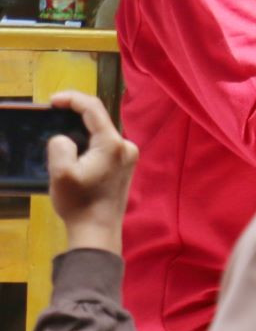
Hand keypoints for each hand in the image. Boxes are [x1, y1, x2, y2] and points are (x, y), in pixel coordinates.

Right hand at [46, 92, 137, 255]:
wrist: (98, 231)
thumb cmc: (80, 203)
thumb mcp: (61, 174)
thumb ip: (60, 148)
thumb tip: (64, 138)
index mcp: (113, 143)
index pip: (93, 108)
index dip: (72, 99)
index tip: (52, 101)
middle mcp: (126, 145)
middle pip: (99, 120)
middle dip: (75, 115)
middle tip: (53, 116)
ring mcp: (129, 156)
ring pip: (101, 133)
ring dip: (82, 131)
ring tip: (60, 134)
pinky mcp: (126, 166)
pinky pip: (105, 145)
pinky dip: (89, 142)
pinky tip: (75, 151)